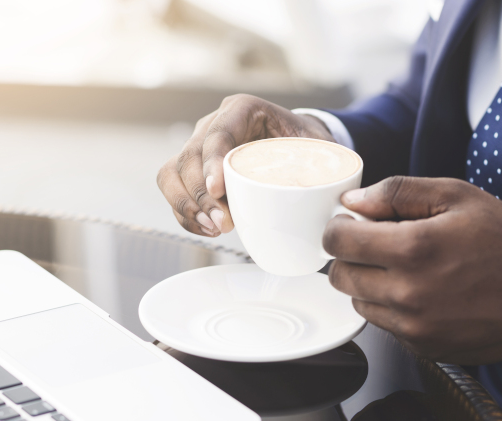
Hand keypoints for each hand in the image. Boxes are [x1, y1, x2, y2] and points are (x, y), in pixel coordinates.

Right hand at [156, 94, 334, 236]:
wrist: (300, 144)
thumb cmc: (308, 144)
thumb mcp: (319, 146)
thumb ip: (321, 164)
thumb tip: (329, 198)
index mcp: (242, 109)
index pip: (217, 133)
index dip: (212, 163)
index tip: (218, 190)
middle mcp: (213, 123)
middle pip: (189, 157)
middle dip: (200, 195)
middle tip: (223, 223)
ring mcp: (198, 147)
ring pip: (171, 173)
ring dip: (186, 206)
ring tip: (213, 230)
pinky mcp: (191, 170)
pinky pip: (173, 190)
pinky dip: (185, 214)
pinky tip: (206, 230)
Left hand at [324, 176, 501, 364]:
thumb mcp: (457, 196)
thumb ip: (397, 193)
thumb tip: (353, 202)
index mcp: (413, 249)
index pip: (338, 243)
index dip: (337, 230)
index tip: (349, 225)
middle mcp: (407, 293)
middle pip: (340, 276)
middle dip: (349, 257)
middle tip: (373, 245)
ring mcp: (413, 326)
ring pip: (358, 302)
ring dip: (368, 283)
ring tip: (402, 268)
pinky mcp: (421, 348)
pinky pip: (384, 325)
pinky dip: (391, 307)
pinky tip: (419, 292)